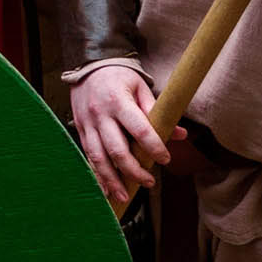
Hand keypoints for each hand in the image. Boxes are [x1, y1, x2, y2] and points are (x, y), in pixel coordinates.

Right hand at [69, 65, 169, 208]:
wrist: (89, 65)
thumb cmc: (120, 76)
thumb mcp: (141, 88)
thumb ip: (158, 112)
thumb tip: (180, 135)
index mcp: (119, 102)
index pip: (139, 130)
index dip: (154, 147)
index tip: (165, 160)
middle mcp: (101, 115)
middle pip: (117, 150)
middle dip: (134, 171)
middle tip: (150, 182)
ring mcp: (87, 124)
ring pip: (98, 158)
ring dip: (112, 180)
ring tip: (125, 196)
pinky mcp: (80, 129)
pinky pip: (88, 156)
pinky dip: (97, 174)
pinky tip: (106, 189)